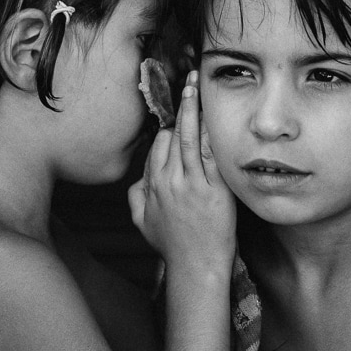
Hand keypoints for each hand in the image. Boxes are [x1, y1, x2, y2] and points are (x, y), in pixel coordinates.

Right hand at [129, 71, 234, 263]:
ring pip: (189, 138)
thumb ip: (136, 197)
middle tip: (189, 83)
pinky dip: (211, 133)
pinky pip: (211, 155)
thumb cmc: (172, 246)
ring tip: (197, 86)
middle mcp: (170, 181)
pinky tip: (215, 116)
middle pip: (173, 135)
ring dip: (193, 109)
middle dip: (182, 108)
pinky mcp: (215, 191)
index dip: (170, 127)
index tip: (179, 111)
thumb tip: (138, 179)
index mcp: (153, 184)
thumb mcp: (142, 222)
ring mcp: (193, 185)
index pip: (159, 145)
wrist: (196, 267)